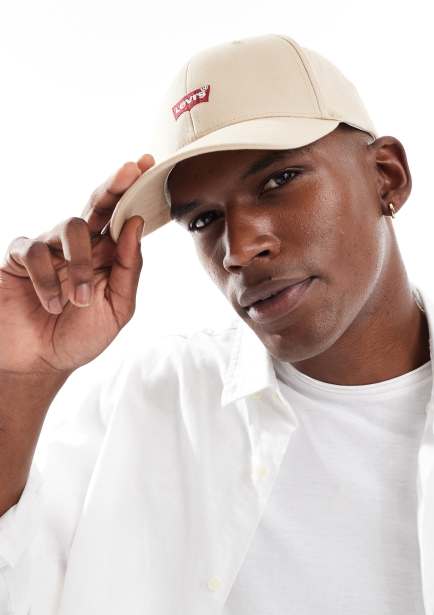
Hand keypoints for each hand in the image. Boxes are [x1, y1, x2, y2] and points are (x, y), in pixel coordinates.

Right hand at [0, 154, 154, 376]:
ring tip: (79, 300)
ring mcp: (48, 250)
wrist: (38, 363)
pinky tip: (52, 303)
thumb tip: (134, 225)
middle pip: (96, 206)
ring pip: (70, 228)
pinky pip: (33, 250)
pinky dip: (46, 279)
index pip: (120, 218)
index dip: (131, 191)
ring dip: (80, 264)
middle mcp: (78, 247)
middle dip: (113, 187)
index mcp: (106, 257)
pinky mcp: (18, 258)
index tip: (146, 164)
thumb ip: (128, 270)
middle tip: (130, 171)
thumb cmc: (78, 336)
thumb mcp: (116, 310)